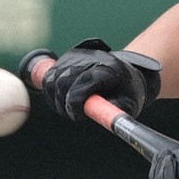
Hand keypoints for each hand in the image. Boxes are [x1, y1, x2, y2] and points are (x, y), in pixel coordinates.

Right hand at [41, 38, 160, 120]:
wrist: (124, 73)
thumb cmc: (127, 92)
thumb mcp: (129, 104)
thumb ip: (115, 112)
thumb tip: (104, 121)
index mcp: (110, 68)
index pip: (86, 81)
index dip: (76, 102)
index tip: (77, 116)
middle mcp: (91, 58)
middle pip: (64, 81)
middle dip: (65, 103)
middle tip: (74, 115)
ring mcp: (76, 57)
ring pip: (53, 79)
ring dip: (56, 99)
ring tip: (70, 109)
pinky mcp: (66, 59)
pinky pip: (49, 77)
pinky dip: (51, 92)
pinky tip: (63, 100)